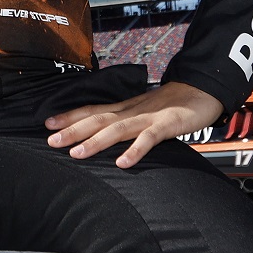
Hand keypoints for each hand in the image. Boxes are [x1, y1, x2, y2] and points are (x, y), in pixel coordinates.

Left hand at [44, 81, 224, 168]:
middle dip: (73, 130)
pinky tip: (123, 163)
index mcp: (125, 108)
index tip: (47, 124)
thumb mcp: (145, 111)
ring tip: (76, 153)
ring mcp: (149, 117)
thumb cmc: (173, 103)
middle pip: (98, 119)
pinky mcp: (167, 125)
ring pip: (117, 129)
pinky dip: (135, 150)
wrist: (204, 89)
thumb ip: (127, 122)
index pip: (92, 110)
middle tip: (50, 141)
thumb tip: (105, 135)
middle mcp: (132, 111)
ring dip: (95, 141)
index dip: (70, 116)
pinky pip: (149, 139)